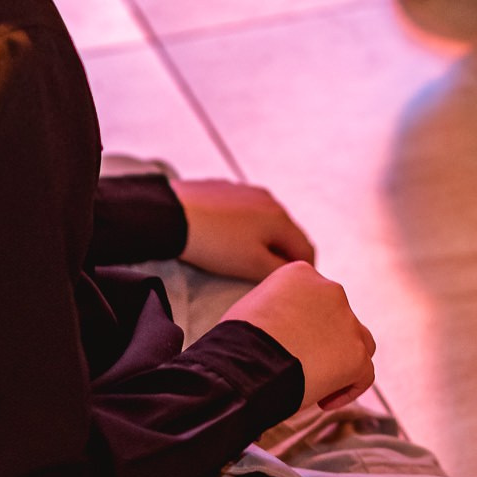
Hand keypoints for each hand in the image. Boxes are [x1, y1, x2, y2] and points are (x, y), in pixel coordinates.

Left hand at [171, 179, 315, 280]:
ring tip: (241, 257)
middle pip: (286, 234)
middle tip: (264, 275)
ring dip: (261, 239)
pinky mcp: (224, 189)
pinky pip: (242, 211)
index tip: (290, 287)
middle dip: (281, 254)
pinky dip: (241, 226)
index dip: (303, 272)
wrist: (170, 215)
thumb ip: (279, 271)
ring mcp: (246, 191)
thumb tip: (294, 271)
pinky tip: (222, 237)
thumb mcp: (252, 266)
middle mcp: (270, 200)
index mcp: (281, 219)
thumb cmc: (215, 244)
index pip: (306, 250)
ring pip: (264, 221)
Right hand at [223, 262, 375, 411]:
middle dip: (325, 342)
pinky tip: (323, 402)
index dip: (305, 325)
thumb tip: (280, 327)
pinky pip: (364, 373)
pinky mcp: (355, 354)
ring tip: (318, 384)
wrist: (242, 366)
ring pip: (359, 341)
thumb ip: (275, 308)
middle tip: (301, 367)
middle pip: (338, 317)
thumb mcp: (251, 307)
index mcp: (301, 274)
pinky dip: (349, 388)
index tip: (288, 346)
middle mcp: (330, 290)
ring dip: (342, 361)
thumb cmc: (234, 343)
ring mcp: (347, 321)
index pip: (314, 297)